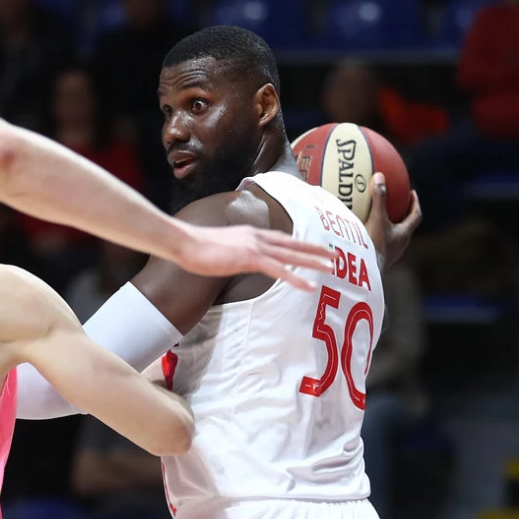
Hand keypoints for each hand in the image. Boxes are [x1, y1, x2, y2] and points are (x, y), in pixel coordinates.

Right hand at [174, 222, 335, 291]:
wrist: (186, 243)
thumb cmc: (196, 248)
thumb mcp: (220, 248)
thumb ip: (233, 252)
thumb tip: (236, 260)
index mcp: (250, 233)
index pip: (279, 238)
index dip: (296, 243)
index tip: (311, 248)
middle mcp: (256, 237)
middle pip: (291, 243)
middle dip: (313, 249)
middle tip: (333, 254)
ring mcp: (254, 246)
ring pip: (290, 255)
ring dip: (312, 261)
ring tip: (330, 267)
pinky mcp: (250, 258)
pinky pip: (279, 270)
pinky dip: (295, 278)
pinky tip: (309, 285)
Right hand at [362, 173, 421, 269]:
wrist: (365, 274)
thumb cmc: (375, 246)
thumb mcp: (377, 219)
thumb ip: (379, 198)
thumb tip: (379, 176)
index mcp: (404, 234)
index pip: (416, 216)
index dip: (415, 204)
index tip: (412, 193)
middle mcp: (400, 245)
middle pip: (406, 227)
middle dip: (402, 215)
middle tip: (396, 204)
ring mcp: (390, 254)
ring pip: (394, 238)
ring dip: (389, 228)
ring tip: (379, 219)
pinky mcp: (379, 261)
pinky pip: (381, 245)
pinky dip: (376, 237)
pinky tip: (363, 234)